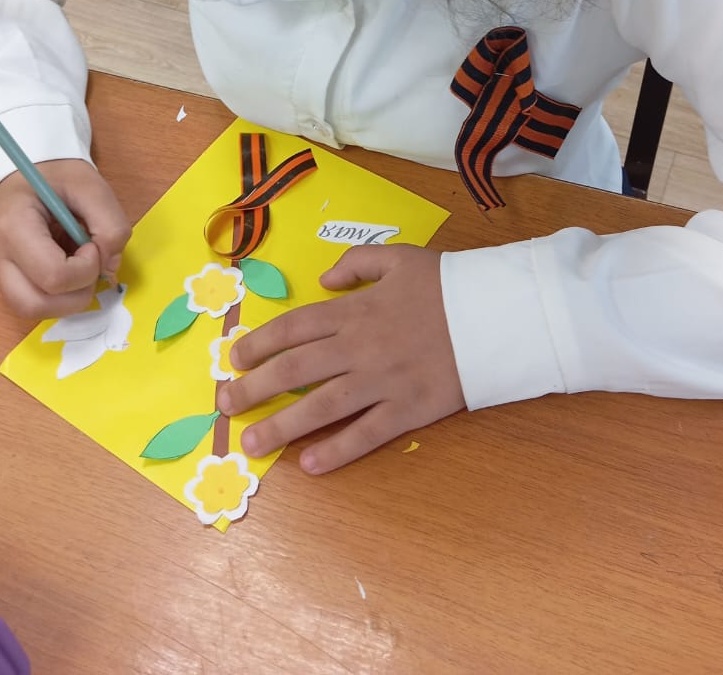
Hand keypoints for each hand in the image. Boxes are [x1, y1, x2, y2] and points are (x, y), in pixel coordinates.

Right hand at [0, 160, 130, 318]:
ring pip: (30, 310)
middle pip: (34, 305)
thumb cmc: (56, 174)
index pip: (52, 276)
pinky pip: (31, 301)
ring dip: (66, 300)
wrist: (24, 169)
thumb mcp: (92, 186)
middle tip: (89, 265)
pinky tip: (68, 269)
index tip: (93, 245)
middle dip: (75, 295)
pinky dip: (57, 295)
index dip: (85, 270)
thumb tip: (110, 265)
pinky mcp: (4, 275)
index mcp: (14, 225)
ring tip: (80, 268)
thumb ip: (111, 224)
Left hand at [218, 244, 464, 472]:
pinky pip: (367, 433)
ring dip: (282, 425)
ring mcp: (383, 380)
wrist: (496, 313)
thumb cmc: (447, 284)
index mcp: (356, 310)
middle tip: (225, 405)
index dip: (259, 343)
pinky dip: (338, 449)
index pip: (294, 327)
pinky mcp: (409, 409)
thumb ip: (357, 263)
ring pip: (322, 405)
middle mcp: (360, 346)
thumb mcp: (399, 258)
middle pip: (296, 368)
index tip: (234, 358)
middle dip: (255, 387)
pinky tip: (310, 464)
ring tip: (252, 442)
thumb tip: (323, 279)